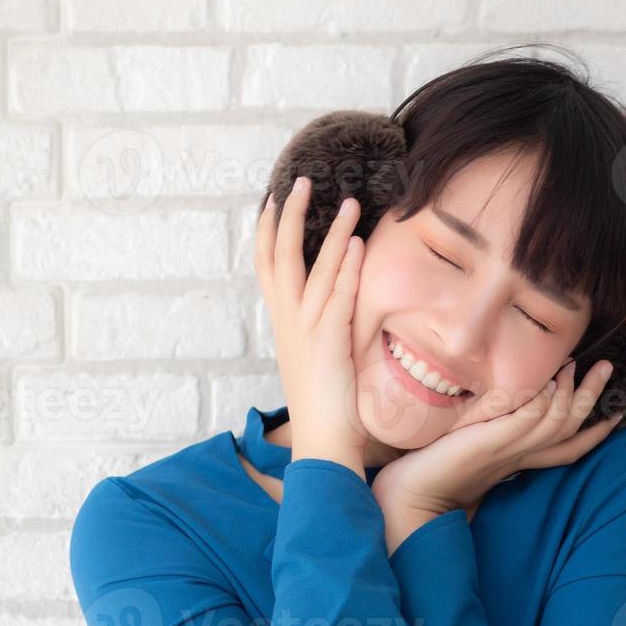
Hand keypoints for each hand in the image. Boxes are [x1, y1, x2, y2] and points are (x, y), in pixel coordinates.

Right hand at [255, 177, 368, 475]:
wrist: (325, 445)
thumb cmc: (328, 408)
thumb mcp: (321, 360)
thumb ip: (325, 331)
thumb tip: (335, 314)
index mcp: (285, 325)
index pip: (269, 268)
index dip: (269, 232)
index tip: (274, 199)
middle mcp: (289, 323)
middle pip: (279, 257)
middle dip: (289, 216)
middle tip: (302, 181)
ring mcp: (307, 331)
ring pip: (314, 269)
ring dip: (330, 231)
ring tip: (347, 200)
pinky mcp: (329, 343)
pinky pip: (338, 296)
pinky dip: (345, 267)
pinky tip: (356, 242)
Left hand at [372, 357, 623, 546]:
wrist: (409, 496)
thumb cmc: (432, 474)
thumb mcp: (470, 451)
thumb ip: (489, 436)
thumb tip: (498, 412)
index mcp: (519, 462)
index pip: (568, 449)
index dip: (595, 433)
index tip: (615, 412)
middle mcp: (520, 457)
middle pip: (570, 430)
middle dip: (592, 398)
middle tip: (607, 367)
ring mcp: (508, 450)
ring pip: (556, 423)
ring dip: (572, 393)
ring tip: (578, 364)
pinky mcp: (490, 442)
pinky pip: (527, 420)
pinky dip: (544, 401)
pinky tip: (551, 381)